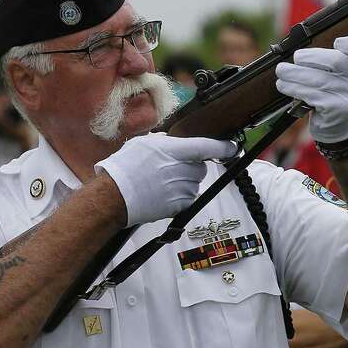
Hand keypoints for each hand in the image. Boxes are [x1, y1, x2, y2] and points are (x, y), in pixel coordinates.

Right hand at [96, 133, 236, 224]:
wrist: (113, 196)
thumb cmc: (124, 167)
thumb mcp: (144, 143)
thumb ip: (165, 141)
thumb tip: (175, 142)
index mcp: (175, 151)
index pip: (207, 147)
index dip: (224, 147)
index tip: (233, 148)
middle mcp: (182, 169)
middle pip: (201, 167)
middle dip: (191, 167)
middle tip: (170, 168)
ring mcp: (182, 189)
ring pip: (195, 183)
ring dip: (185, 182)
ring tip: (161, 183)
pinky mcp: (179, 205)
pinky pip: (188, 198)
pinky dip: (179, 196)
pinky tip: (161, 194)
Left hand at [274, 36, 347, 143]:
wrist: (343, 125)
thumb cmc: (340, 92)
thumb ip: (337, 58)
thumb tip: (303, 50)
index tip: (337, 42)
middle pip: (336, 61)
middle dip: (310, 57)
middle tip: (296, 57)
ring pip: (318, 79)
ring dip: (294, 74)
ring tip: (282, 71)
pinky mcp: (336, 111)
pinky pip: (311, 95)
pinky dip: (294, 88)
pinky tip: (285, 86)